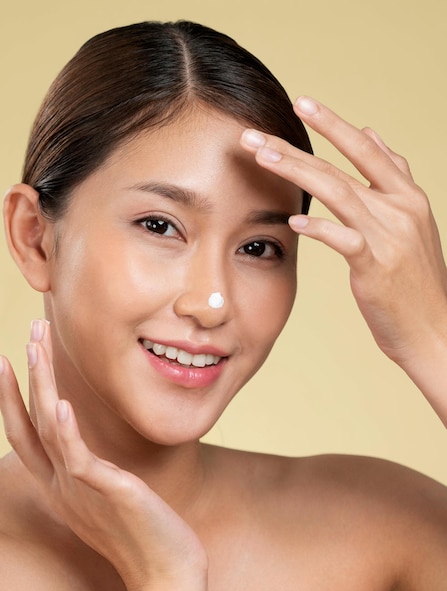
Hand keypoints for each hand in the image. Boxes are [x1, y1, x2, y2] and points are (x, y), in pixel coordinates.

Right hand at [0, 320, 207, 590]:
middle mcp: (60, 485)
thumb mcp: (104, 493)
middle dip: (27, 376)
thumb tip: (88, 444)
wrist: (165, 569)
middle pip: (31, 422)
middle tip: (31, 331)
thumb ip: (90, 468)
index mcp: (59, 483)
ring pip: (49, 430)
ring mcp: (79, 490)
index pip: (26, 433)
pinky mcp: (106, 494)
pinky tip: (63, 405)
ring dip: (42, 386)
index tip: (11, 358)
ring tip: (36, 347)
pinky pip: (79, 460)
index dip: (12, 397)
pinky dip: (67, 432)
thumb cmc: (140, 528)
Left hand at [240, 96, 446, 368]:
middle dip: (294, 146)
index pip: (367, 149)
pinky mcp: (376, 266)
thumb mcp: (412, 221)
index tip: (302, 103)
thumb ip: (393, 177)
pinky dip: (318, 229)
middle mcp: (400, 208)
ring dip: (295, 171)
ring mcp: (389, 236)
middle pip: (341, 167)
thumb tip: (373, 134)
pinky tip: (293, 222)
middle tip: (255, 134)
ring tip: (261, 157)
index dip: (333, 124)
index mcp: (408, 196)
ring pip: (337, 192)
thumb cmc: (415, 280)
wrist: (435, 329)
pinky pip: (342, 240)